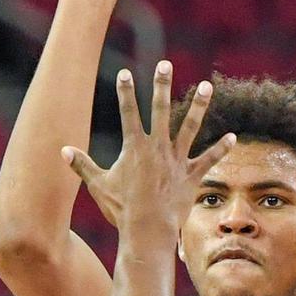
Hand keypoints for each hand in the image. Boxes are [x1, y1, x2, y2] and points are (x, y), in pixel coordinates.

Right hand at [63, 61, 234, 231]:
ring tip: (207, 85)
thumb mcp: (98, 185)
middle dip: (161, 85)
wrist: (147, 230)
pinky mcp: (191, 176)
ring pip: (189, 127)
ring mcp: (176, 160)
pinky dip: (220, 149)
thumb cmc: (121, 209)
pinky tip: (232, 137)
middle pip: (159, 110)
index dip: (126, 92)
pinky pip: (208, 159)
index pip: (128, 113)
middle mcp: (157, 148)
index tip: (126, 73)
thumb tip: (62, 151)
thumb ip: (82, 166)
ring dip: (198, 105)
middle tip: (165, 65)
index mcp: (134, 148)